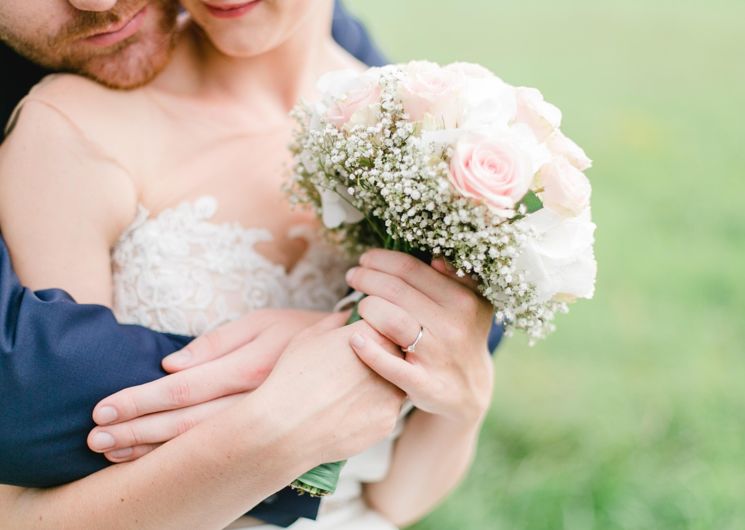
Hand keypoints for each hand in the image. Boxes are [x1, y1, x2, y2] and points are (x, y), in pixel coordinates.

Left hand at [88, 309, 326, 461]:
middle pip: (186, 424)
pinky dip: (188, 458)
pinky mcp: (271, 439)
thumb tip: (171, 363)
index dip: (143, 399)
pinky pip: (223, 452)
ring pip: (201, 445)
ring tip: (115, 453)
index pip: (184, 387)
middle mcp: (255, 402)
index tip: (105, 408)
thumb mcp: (264, 322)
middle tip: (95, 438)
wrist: (358, 360)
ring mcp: (265, 425)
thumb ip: (218, 341)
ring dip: (154, 450)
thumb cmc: (304, 332)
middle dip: (137, 432)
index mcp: (251, 367)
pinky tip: (163, 461)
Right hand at [254, 312, 406, 464]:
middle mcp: (390, 360)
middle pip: (394, 356)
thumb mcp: (308, 338)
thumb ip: (334, 322)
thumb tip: (347, 315)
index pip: (385, 328)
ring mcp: (392, 392)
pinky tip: (345, 414)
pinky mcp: (388, 421)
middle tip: (350, 374)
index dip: (370, 338)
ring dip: (378, 387)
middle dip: (379, 362)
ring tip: (345, 395)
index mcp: (372, 334)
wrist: (284, 426)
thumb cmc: (292, 377)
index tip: (354, 349)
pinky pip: (384, 413)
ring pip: (393, 386)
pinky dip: (369, 413)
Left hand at [345, 249, 494, 426]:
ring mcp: (438, 356)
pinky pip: (391, 366)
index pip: (410, 269)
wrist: (469, 390)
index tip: (366, 259)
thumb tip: (435, 259)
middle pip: (395, 291)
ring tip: (359, 305)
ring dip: (366, 307)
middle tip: (353, 276)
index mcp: (462, 300)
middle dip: (366, 278)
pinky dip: (369, 351)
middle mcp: (452, 326)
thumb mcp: (473, 303)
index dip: (381, 260)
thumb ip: (458, 277)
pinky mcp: (424, 385)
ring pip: (391, 321)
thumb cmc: (462, 335)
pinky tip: (354, 339)